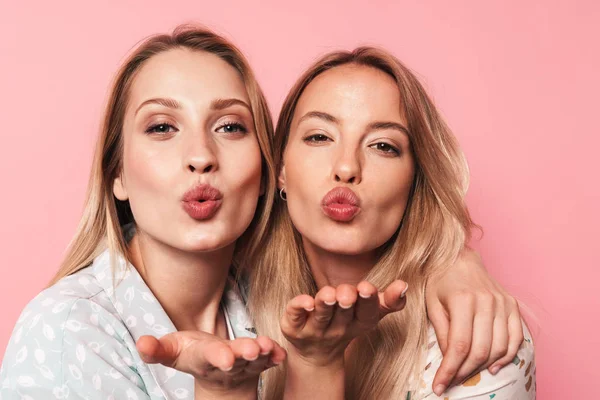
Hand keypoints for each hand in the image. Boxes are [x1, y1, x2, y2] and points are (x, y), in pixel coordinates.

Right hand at [136, 331, 285, 397]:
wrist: (217, 371)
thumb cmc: (192, 354)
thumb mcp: (172, 351)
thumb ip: (157, 350)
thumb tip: (140, 343)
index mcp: (203, 360)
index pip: (209, 357)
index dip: (217, 356)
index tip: (225, 357)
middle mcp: (225, 364)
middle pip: (235, 359)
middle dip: (243, 353)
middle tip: (251, 349)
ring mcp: (244, 364)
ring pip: (254, 360)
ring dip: (262, 353)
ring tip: (268, 345)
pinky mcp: (259, 360)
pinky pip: (269, 360)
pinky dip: (275, 355)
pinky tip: (281, 352)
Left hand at [281, 280, 407, 365]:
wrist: (316, 353)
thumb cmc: (346, 322)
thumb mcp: (369, 314)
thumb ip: (388, 300)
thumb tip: (404, 285)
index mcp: (357, 323)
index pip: (366, 314)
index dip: (368, 301)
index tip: (368, 288)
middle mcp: (336, 329)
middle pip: (343, 314)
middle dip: (346, 301)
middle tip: (348, 293)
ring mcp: (314, 330)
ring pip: (320, 316)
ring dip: (324, 303)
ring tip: (329, 293)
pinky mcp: (292, 328)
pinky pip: (293, 316)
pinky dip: (298, 307)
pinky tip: (305, 300)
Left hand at [425, 249, 523, 395]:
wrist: (461, 258)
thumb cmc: (441, 280)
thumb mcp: (431, 303)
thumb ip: (441, 331)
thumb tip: (448, 360)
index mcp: (463, 300)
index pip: (458, 345)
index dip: (449, 370)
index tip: (439, 386)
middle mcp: (486, 302)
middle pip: (480, 350)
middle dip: (464, 372)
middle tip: (451, 382)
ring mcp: (503, 304)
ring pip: (498, 348)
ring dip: (482, 368)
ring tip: (466, 374)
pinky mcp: (512, 306)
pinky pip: (516, 339)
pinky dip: (506, 357)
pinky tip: (492, 367)